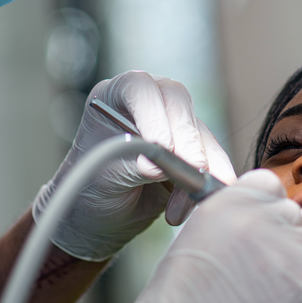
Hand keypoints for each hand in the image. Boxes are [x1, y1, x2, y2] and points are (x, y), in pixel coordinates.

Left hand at [32, 72, 236, 260]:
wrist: (99, 215)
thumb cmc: (90, 186)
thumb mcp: (103, 176)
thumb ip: (131, 164)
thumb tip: (158, 167)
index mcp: (117, 96)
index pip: (139, 87)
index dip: (153, 113)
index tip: (162, 146)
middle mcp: (149, 101)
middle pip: (178, 103)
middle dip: (188, 138)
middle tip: (194, 169)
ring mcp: (174, 122)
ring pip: (200, 133)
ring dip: (198, 171)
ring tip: (178, 209)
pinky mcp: (193, 148)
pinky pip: (211, 160)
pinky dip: (206, 186)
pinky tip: (184, 210)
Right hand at [102, 169, 301, 302]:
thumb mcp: (193, 246)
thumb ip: (229, 228)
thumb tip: (262, 234)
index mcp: (224, 202)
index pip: (268, 186)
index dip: (271, 213)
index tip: (267, 236)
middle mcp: (258, 215)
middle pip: (297, 215)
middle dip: (291, 242)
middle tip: (275, 275)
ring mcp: (286, 244)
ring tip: (294, 292)